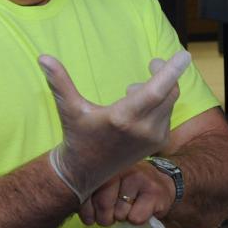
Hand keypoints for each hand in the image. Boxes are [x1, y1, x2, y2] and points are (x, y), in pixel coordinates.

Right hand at [39, 50, 190, 202]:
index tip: (184, 55)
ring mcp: (153, 137)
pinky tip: (139, 104)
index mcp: (123, 117)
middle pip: (169, 92)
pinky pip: (167, 113)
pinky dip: (160, 103)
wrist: (85, 172)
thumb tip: (43, 56)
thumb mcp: (68, 108)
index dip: (171, 71)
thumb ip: (59, 81)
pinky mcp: (157, 143)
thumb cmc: (77, 136)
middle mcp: (143, 129)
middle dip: (166, 74)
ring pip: (170, 102)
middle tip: (154, 63)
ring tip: (133, 90)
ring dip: (160, 89)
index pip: (157, 90)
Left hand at [79, 160, 176, 226]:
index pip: (87, 190)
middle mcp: (120, 168)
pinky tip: (142, 208)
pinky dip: (136, 219)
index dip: (86, 209)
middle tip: (111, 215)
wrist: (162, 184)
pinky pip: (135, 218)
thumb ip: (90, 195)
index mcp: (104, 165)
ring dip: (122, 217)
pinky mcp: (153, 191)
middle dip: (104, 218)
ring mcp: (138, 177)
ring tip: (129, 206)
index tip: (90, 216)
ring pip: (119, 213)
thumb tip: (79, 211)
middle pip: (103, 203)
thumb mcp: (107, 187)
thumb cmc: (128, 188)